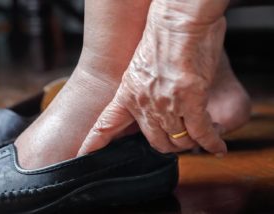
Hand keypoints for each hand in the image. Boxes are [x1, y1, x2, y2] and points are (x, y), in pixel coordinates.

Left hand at [78, 0, 228, 155]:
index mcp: (127, 93)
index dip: (94, 143)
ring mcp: (166, 104)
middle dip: (169, 144)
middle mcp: (143, 103)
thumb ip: (144, 88)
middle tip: (179, 138)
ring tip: (201, 134)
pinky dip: (211, 142)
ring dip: (191, 141)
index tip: (83, 155)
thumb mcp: (140, 66)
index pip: (105, 125)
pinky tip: (217, 147)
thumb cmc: (162, 36)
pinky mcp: (191, 101)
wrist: (177, 19)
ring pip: (179, 140)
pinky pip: (201, 133)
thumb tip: (156, 100)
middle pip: (155, 141)